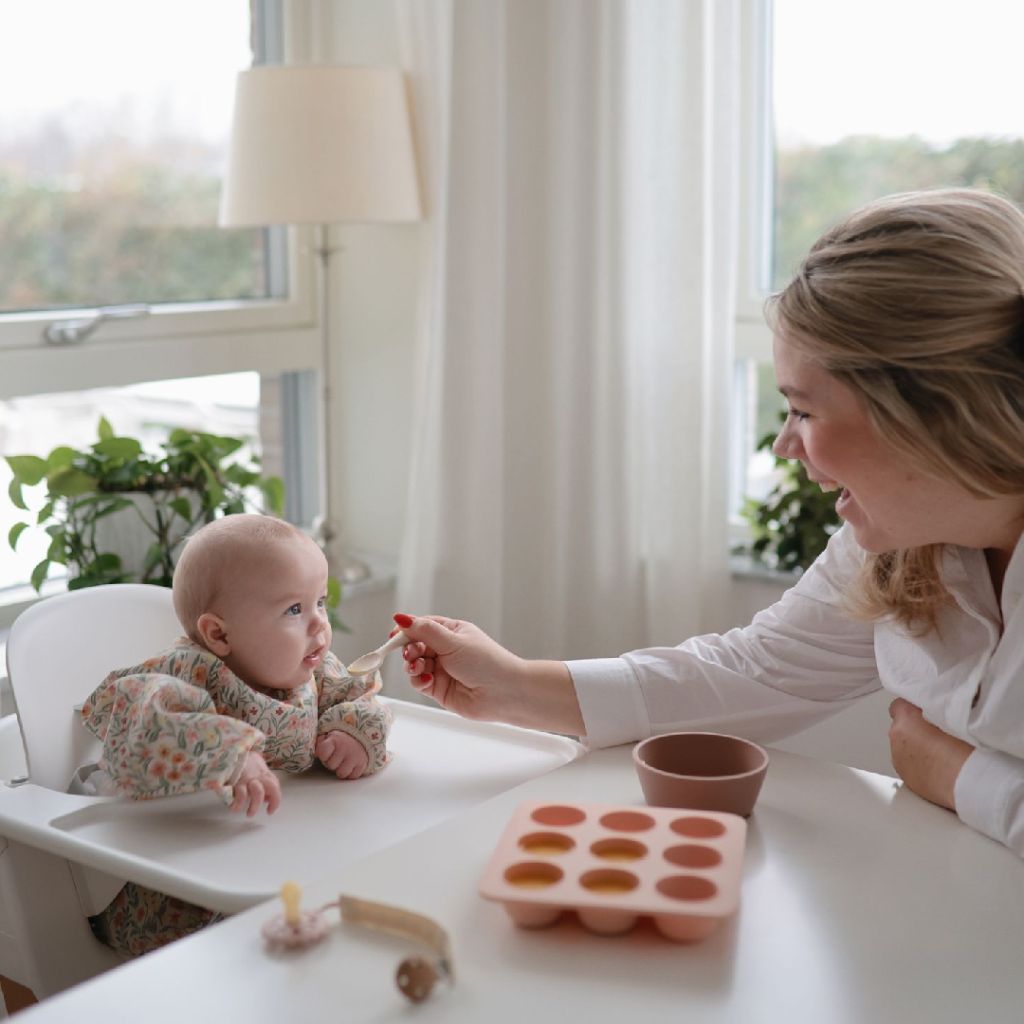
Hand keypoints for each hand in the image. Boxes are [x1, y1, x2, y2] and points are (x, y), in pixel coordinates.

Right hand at [230, 751, 281, 816]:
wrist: (230, 753)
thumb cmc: (244, 762)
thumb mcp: (257, 768)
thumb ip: (264, 782)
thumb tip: (268, 798)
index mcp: (264, 774)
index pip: (275, 787)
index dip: (276, 800)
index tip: (270, 810)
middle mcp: (258, 776)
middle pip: (272, 788)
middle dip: (271, 802)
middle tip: (265, 812)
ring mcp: (247, 778)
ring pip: (258, 792)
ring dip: (254, 806)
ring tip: (249, 814)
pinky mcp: (235, 781)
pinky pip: (239, 795)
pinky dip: (238, 804)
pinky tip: (234, 808)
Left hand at [316, 731, 369, 779]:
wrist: (361, 737)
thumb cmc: (340, 740)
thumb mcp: (329, 736)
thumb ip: (320, 742)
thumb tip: (316, 753)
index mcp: (335, 740)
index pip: (323, 753)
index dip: (323, 755)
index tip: (327, 752)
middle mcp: (346, 748)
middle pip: (331, 766)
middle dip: (332, 763)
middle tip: (337, 757)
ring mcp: (355, 756)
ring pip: (342, 774)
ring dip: (341, 770)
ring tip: (343, 762)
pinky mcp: (363, 764)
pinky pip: (352, 776)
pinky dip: (351, 772)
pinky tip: (351, 765)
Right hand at [393, 613, 583, 733]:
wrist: (504, 693)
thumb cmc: (486, 662)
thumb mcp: (453, 641)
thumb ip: (424, 631)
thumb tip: (401, 617)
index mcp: (452, 631)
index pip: (422, 625)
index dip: (407, 629)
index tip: (394, 634)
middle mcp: (445, 649)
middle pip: (414, 645)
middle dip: (409, 648)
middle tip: (411, 654)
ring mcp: (441, 669)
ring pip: (414, 664)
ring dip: (412, 665)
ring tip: (420, 667)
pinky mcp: (438, 688)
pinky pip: (419, 682)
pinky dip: (418, 680)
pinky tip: (427, 680)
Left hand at [888, 698, 972, 810]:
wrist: (971, 782)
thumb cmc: (967, 748)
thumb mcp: (955, 714)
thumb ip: (937, 708)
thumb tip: (938, 706)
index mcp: (905, 720)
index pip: (899, 705)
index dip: (914, 708)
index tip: (928, 712)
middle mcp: (897, 740)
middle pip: (902, 727)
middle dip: (916, 729)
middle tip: (940, 733)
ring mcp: (900, 761)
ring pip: (905, 747)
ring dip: (918, 747)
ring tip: (943, 752)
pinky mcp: (907, 780)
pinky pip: (910, 766)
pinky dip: (921, 765)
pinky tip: (940, 768)